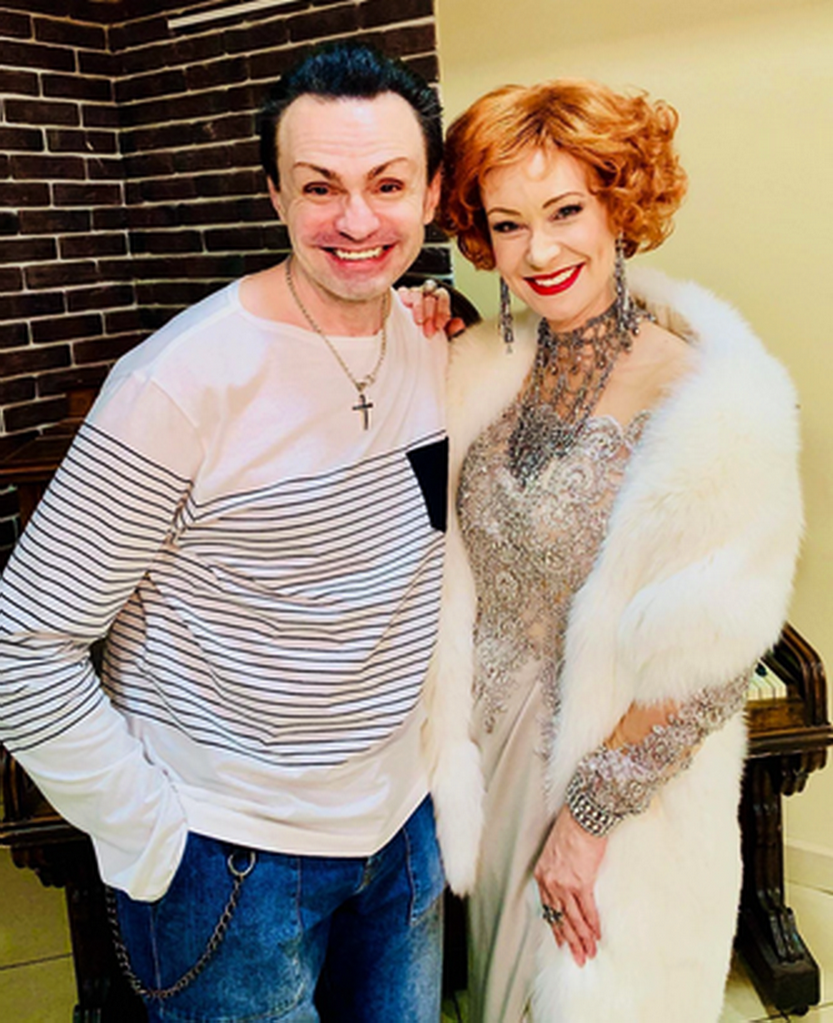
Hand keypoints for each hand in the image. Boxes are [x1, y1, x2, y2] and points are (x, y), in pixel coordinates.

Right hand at [397, 281, 464, 338]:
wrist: (409, 334)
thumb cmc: (429, 331)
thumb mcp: (441, 332)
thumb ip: (451, 329)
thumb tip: (460, 324)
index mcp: (439, 298)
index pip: (443, 298)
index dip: (442, 311)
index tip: (439, 326)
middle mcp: (427, 293)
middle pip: (431, 296)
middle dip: (431, 315)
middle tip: (429, 331)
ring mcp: (414, 292)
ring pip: (418, 293)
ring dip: (419, 308)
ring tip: (418, 322)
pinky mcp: (402, 295)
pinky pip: (403, 291)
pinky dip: (405, 297)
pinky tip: (406, 305)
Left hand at [534, 806, 606, 965]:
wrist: (582, 817)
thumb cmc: (571, 830)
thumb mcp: (557, 853)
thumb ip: (559, 872)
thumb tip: (570, 885)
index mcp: (543, 875)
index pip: (548, 908)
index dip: (556, 927)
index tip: (562, 941)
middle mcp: (550, 882)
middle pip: (560, 918)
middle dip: (570, 940)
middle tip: (578, 957)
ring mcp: (565, 884)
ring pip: (573, 919)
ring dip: (582, 938)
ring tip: (589, 952)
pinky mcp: (581, 882)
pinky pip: (587, 910)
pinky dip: (593, 924)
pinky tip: (596, 935)